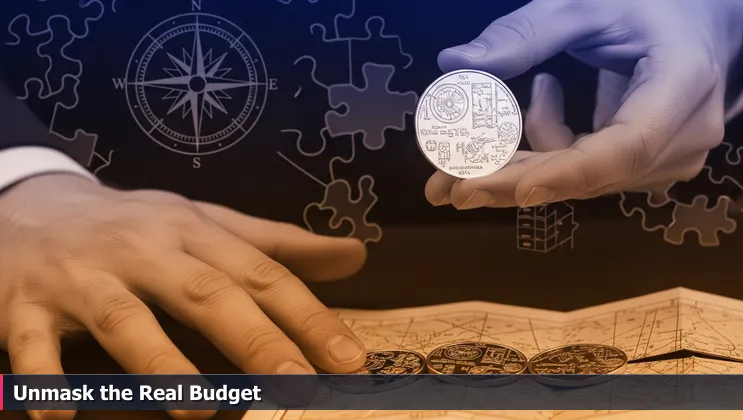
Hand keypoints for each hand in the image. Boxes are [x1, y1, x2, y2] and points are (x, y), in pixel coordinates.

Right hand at [0, 174, 367, 419]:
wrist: (34, 201)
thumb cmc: (139, 225)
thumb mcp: (209, 224)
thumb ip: (281, 245)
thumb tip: (357, 255)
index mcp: (194, 233)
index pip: (262, 275)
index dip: (308, 316)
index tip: (349, 360)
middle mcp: (145, 250)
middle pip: (206, 294)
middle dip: (256, 341)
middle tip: (300, 386)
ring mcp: (84, 275)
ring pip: (124, 318)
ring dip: (160, 362)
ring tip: (195, 409)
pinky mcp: (24, 301)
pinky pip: (31, 343)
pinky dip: (43, 379)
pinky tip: (59, 417)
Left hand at [426, 0, 742, 207]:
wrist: (700, 29)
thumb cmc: (649, 9)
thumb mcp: (588, 5)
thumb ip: (526, 33)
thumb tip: (456, 62)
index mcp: (682, 87)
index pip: (622, 147)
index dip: (555, 172)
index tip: (488, 186)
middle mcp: (682, 139)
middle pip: (586, 175)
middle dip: (507, 180)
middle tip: (440, 187)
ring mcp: (666, 162)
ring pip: (577, 177)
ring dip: (520, 159)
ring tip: (491, 114)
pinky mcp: (644, 169)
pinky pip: (582, 170)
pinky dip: (547, 146)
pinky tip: (543, 96)